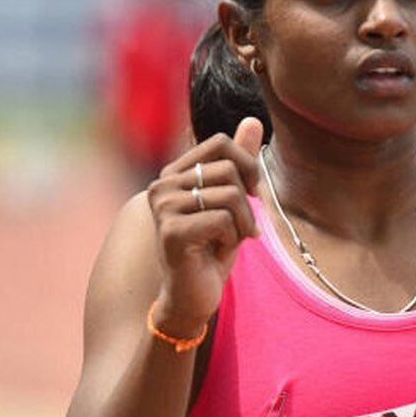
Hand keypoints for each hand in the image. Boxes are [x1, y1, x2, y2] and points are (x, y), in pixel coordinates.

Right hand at [147, 117, 262, 335]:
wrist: (191, 297)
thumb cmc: (211, 250)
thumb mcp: (231, 203)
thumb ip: (239, 163)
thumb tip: (252, 119)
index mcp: (175, 173)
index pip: (221, 143)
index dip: (248, 165)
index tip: (252, 194)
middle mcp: (163, 184)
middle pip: (230, 169)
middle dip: (247, 203)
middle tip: (238, 229)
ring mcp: (163, 207)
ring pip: (231, 196)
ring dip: (242, 225)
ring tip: (227, 242)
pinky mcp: (170, 231)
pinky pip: (223, 220)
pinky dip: (232, 239)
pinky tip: (217, 252)